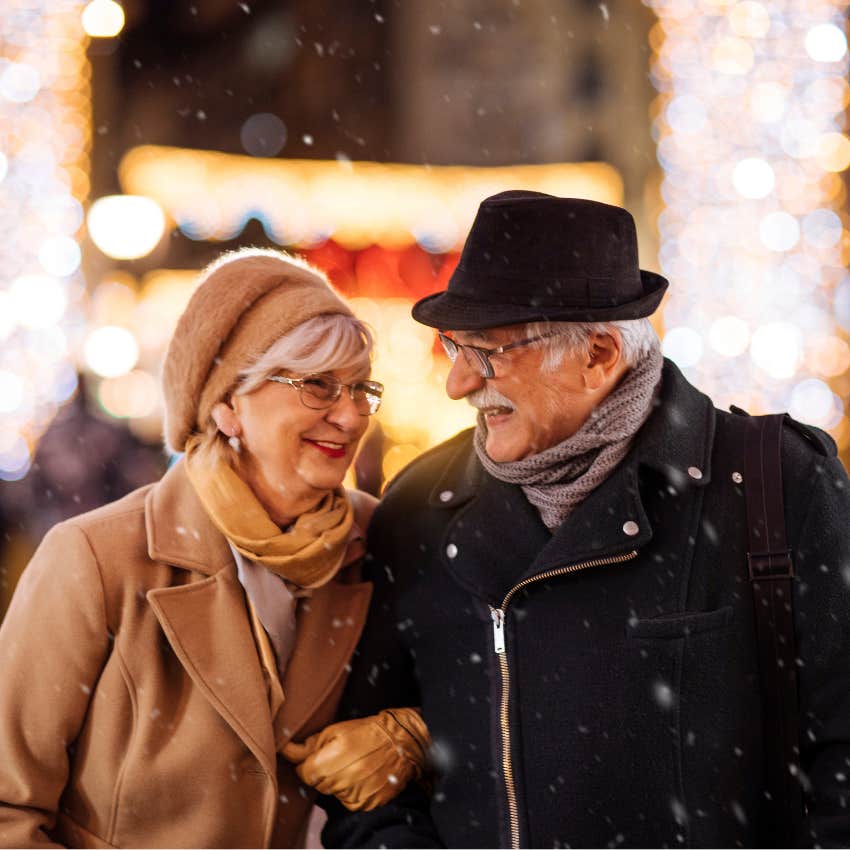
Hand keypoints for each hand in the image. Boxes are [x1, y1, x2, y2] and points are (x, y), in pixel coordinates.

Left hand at [282, 708, 430, 810]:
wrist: (399, 741)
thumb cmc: (366, 731)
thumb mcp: (335, 730)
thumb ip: (310, 745)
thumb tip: (287, 751)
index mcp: (330, 761)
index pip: (304, 773)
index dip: (308, 764)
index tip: (317, 756)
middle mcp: (343, 782)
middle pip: (319, 784)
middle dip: (324, 771)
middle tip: (340, 757)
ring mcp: (356, 795)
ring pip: (334, 793)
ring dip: (339, 782)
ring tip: (355, 764)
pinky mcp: (368, 803)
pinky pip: (350, 801)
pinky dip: (353, 791)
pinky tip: (363, 775)